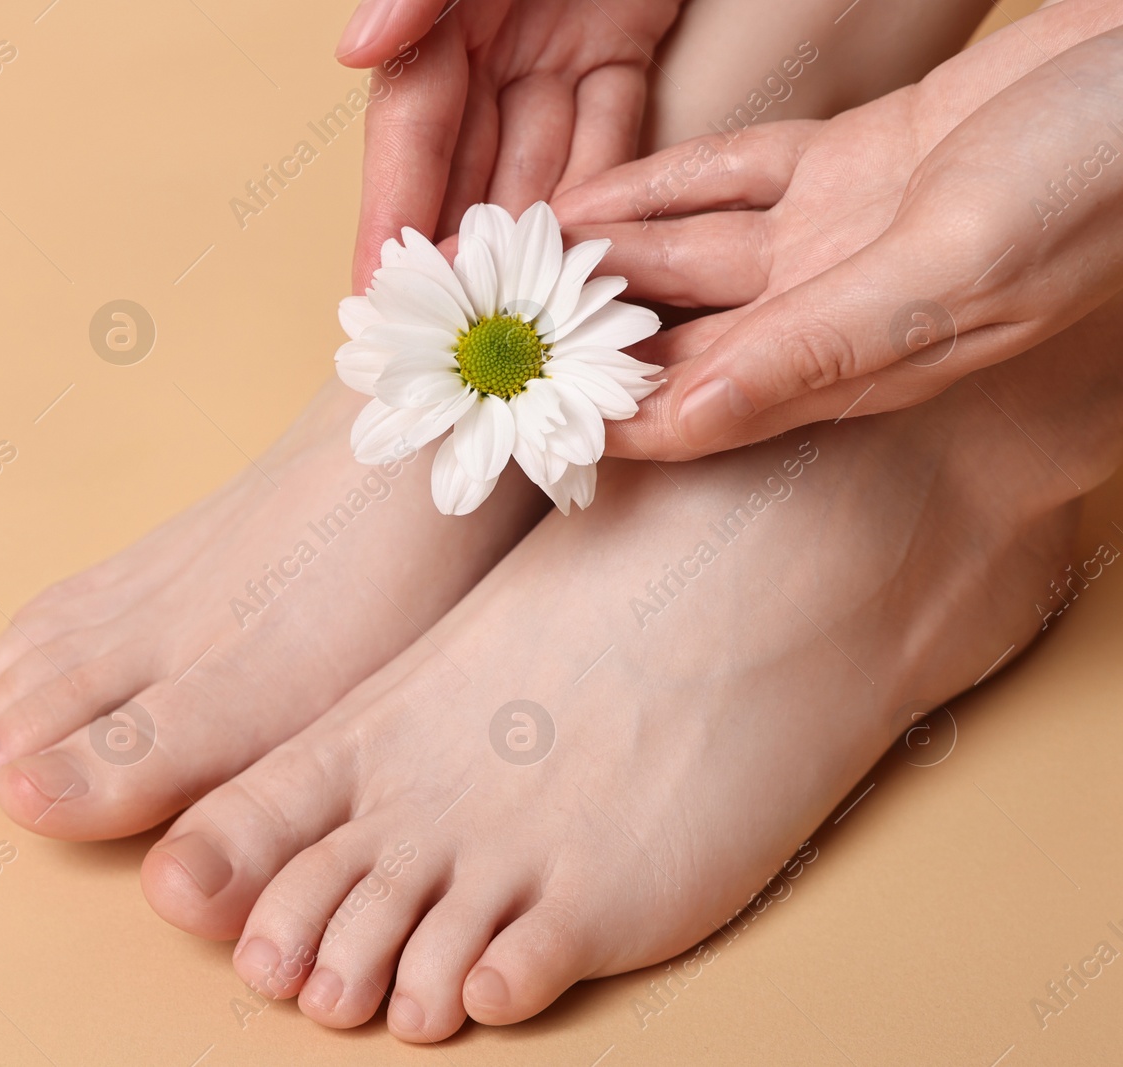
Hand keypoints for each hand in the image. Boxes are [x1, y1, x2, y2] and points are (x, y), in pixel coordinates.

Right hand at [336, 0, 681, 292]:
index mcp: (441, 20)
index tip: (375, 292)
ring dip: (536, 244)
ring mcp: (554, 50)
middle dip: (464, 256)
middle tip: (460, 336)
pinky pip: (609, 131)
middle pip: (470, 171)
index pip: (410, 134)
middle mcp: (487, 46)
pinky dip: (604, 194)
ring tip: (530, 322)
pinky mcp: (620, 43)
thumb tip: (359, 51)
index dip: (392, 215)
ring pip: (541, 167)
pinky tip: (597, 259)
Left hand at [550, 0, 1122, 459]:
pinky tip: (586, 196)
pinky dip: (656, 187)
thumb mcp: (953, 264)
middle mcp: (836, 311)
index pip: (707, 412)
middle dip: (587, 345)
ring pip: (690, 261)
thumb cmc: (1098, 177)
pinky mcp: (847, 165)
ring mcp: (837, 237)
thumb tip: (696, 420)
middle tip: (489, 338)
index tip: (518, 427)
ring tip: (511, 262)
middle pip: (682, 343)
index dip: (614, 422)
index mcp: (864, 360)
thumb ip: (826, 344)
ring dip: (605, 261)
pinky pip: (726, 180)